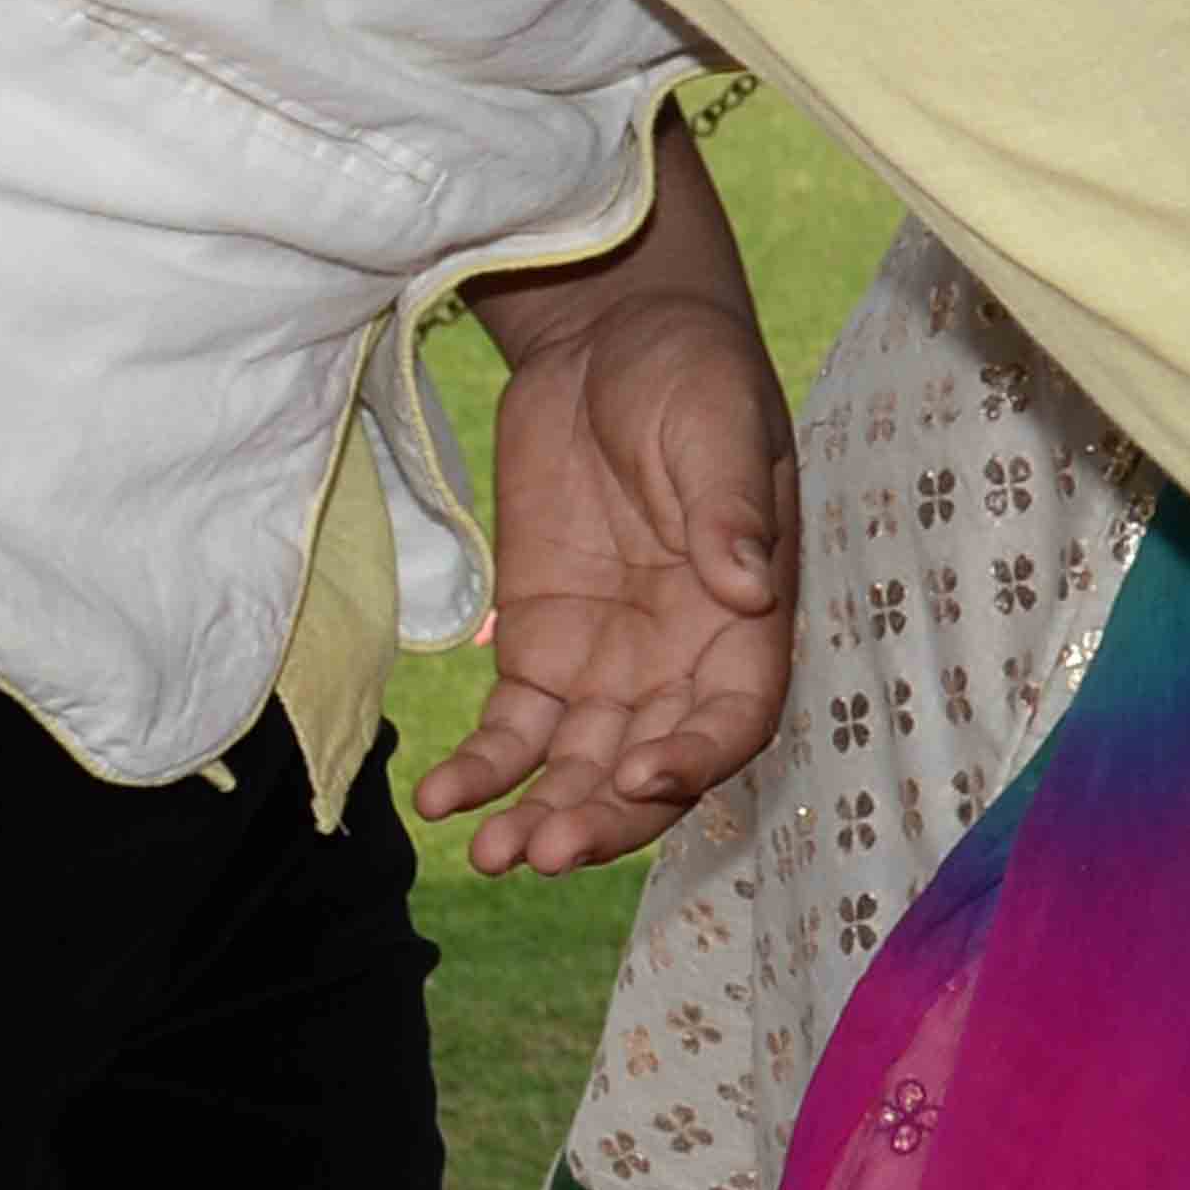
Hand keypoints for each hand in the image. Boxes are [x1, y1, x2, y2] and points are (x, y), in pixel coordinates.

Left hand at [420, 278, 795, 873]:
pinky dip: (482, 770)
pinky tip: (442, 799)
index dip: (695, 759)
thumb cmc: (693, 373)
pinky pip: (511, 731)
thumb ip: (730, 508)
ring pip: (579, 767)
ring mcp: (606, 663)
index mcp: (748, 618)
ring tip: (490, 855)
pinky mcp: (535, 646)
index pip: (733, 717)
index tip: (640, 773)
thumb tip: (745, 583)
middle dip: (604, 817)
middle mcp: (682, 660)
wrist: (609, 335)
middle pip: (652, 767)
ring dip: (540, 816)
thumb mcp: (718, 425)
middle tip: (545, 850)